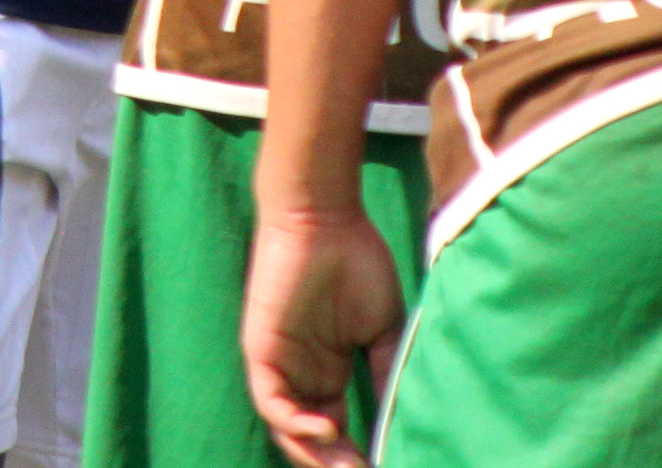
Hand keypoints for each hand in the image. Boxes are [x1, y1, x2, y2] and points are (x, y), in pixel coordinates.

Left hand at [242, 203, 407, 467]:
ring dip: (315, 454)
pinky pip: (270, 400)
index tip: (385, 464)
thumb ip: (386, 371)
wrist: (325, 218)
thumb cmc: (357, 261)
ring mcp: (278, 364)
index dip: (357, 454)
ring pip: (288, 428)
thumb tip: (401, 418)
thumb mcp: (382, 328)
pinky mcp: (260, 349)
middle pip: (312, 438)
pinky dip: (295, 422)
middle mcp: (301, 375)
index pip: (338, 431)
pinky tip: (328, 428)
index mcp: (328, 373)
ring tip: (347, 467)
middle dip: (336, 463)